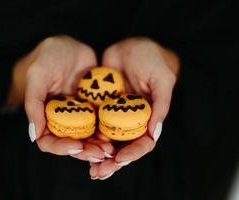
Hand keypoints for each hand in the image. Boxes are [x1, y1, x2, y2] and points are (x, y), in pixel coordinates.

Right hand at [8, 35, 110, 161]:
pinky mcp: (95, 108)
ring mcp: (80, 115)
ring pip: (89, 137)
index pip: (49, 141)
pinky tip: (118, 132)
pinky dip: (109, 130)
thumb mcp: (38, 76)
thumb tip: (34, 135)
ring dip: (99, 145)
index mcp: (46, 117)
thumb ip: (34, 104)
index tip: (76, 146)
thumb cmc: (47, 58)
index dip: (61, 148)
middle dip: (86, 151)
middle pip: (72, 143)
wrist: (68, 46)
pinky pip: (102, 122)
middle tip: (100, 153)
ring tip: (110, 148)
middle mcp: (63, 120)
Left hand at [89, 37, 179, 179]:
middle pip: (123, 147)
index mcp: (147, 118)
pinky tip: (76, 144)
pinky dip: (86, 136)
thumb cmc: (152, 60)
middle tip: (98, 173)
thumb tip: (155, 133)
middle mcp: (130, 120)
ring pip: (106, 140)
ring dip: (97, 154)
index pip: (143, 143)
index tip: (119, 159)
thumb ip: (161, 104)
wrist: (131, 46)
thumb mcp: (161, 79)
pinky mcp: (100, 106)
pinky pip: (92, 123)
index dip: (133, 153)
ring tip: (87, 167)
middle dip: (112, 162)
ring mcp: (114, 114)